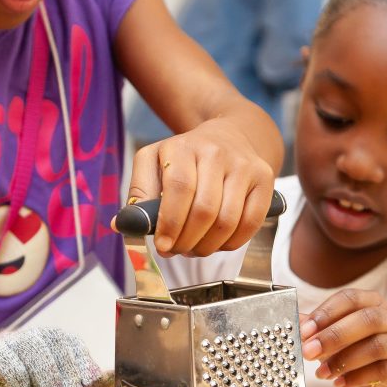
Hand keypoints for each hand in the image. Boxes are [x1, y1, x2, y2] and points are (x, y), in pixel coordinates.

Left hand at [126, 119, 274, 255]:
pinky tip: (218, 243)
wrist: (230, 135)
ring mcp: (243, 164)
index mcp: (182, 146)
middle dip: (187, 241)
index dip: (171, 222)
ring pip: (228, 220)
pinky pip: (250, 223)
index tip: (163, 245)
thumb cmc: (185, 158)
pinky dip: (232, 243)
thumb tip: (122, 225)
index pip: (179, 188)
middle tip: (177, 251)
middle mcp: (215, 152)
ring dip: (208, 246)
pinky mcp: (264, 177)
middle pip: (205, 209)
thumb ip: (139, 193)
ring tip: (195, 249)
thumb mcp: (154, 163)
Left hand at [299, 289, 386, 386]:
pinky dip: (356, 378)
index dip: (326, 312)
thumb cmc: (360, 353)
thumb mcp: (338, 338)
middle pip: (366, 320)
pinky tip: (339, 384)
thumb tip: (293, 323)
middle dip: (333, 336)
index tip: (304, 330)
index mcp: (373, 303)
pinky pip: (382, 371)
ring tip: (321, 373)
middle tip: (308, 351)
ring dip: (343, 360)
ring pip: (376, 346)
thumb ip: (317, 329)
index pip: (350, 298)